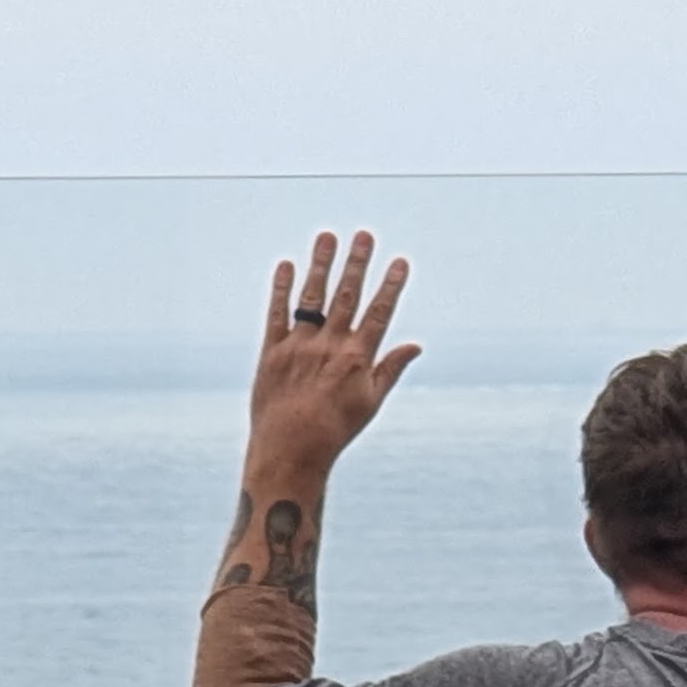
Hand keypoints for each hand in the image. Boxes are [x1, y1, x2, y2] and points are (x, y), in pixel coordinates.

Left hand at [246, 228, 418, 488]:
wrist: (290, 450)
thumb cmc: (334, 430)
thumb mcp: (370, 403)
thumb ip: (390, 369)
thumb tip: (415, 347)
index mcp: (356, 359)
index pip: (378, 314)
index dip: (390, 286)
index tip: (399, 262)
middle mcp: (329, 347)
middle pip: (346, 297)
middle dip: (357, 264)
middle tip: (364, 235)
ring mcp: (299, 346)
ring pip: (312, 298)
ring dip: (321, 265)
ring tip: (328, 237)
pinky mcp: (271, 352)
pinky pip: (277, 314)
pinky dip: (282, 289)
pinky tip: (288, 266)